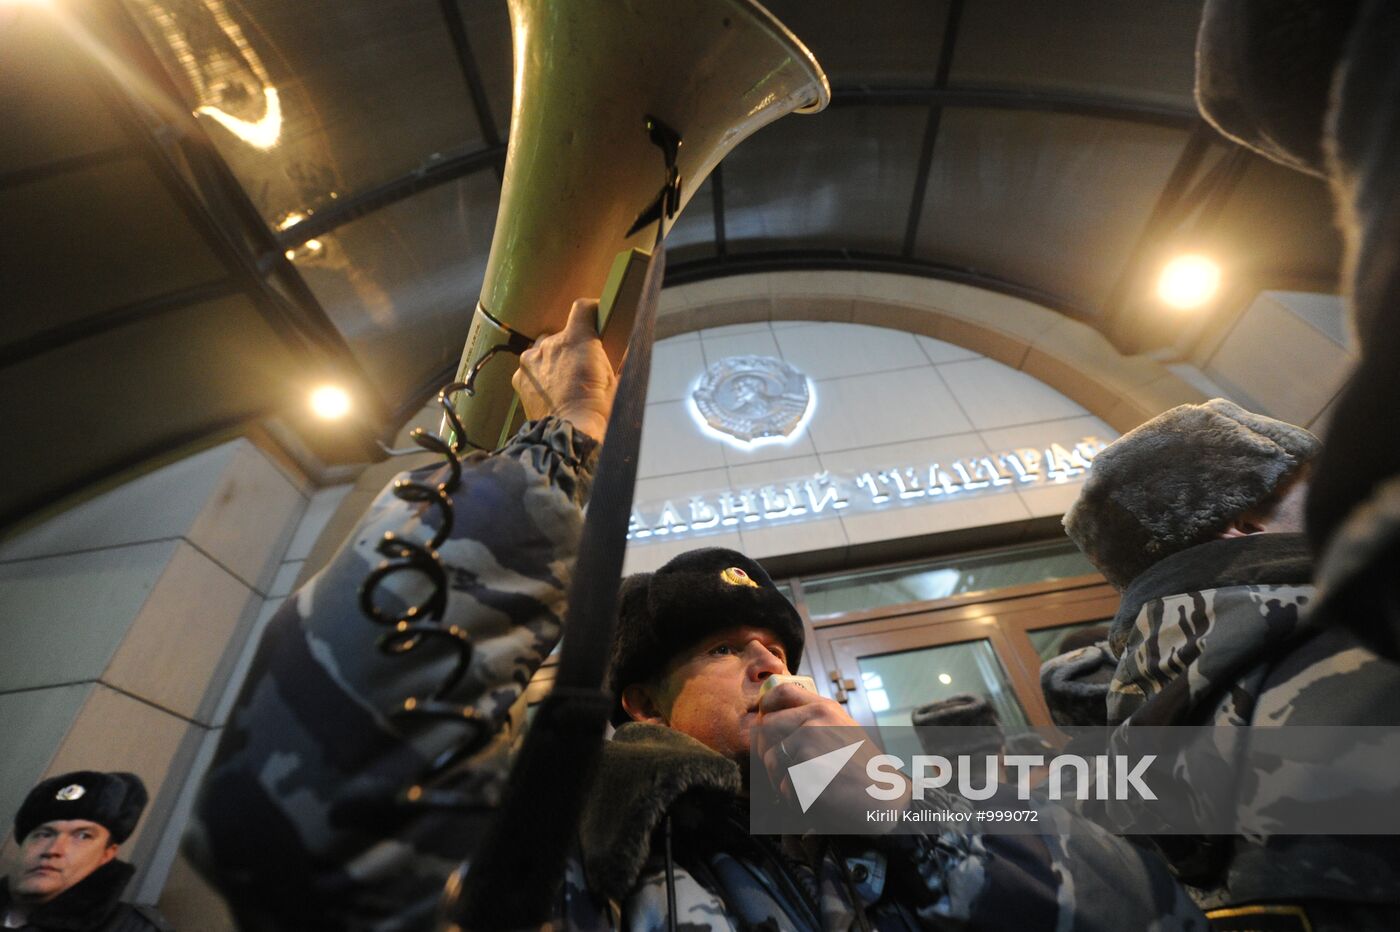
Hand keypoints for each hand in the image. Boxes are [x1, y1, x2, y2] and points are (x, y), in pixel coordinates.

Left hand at [512, 299, 616, 441]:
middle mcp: (549, 344)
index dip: (590, 311)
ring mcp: (530, 361)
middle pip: (562, 334)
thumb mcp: (615, 382)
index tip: (595, 320)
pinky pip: (531, 370)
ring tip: (564, 383)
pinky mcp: (519, 379)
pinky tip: (550, 393)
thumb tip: (624, 350)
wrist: (568, 435)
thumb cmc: (597, 410)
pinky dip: (540, 377)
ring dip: (554, 361)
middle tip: (582, 368)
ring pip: (544, 352)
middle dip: (572, 347)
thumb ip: (615, 359)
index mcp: (577, 339)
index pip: (582, 308)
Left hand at [755, 683, 910, 827]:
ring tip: (801, 787)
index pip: (780, 691)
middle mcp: (816, 721)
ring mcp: (812, 745)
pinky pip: (783, 786)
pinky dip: (793, 799)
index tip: (764, 722)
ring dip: (779, 779)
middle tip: (777, 770)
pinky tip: (813, 799)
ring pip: (771, 760)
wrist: (888, 800)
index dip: (765, 707)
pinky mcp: (809, 772)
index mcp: (825, 709)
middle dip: (765, 751)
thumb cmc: (865, 770)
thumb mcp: (844, 730)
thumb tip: (771, 718)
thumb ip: (813, 721)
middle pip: (766, 727)